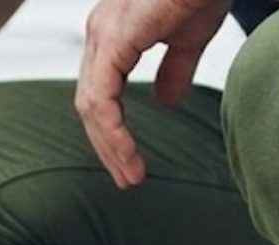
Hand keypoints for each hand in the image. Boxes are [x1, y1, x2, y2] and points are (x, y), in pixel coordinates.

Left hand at [75, 0, 229, 187]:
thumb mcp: (187, 37)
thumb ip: (174, 70)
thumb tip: (166, 101)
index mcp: (113, 32)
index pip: (100, 93)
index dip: (112, 130)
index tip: (130, 162)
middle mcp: (99, 32)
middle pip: (90, 104)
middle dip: (107, 145)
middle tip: (126, 178)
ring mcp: (102, 35)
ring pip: (91, 107)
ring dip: (109, 146)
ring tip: (130, 175)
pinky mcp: (112, 41)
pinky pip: (101, 100)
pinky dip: (113, 132)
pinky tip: (128, 155)